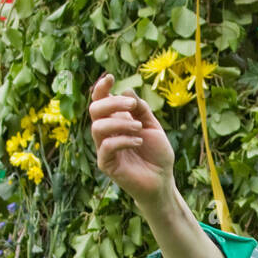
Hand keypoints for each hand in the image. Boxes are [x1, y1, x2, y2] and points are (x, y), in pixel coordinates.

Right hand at [89, 73, 177, 207]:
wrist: (163, 179)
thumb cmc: (157, 153)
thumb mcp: (153, 126)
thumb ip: (141, 109)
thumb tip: (126, 91)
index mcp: (115, 121)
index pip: (101, 101)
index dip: (102, 88)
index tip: (111, 78)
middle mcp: (107, 133)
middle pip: (94, 110)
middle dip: (113, 103)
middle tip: (133, 105)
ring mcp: (104, 148)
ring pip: (97, 127)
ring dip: (120, 123)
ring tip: (139, 128)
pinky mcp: (106, 164)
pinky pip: (106, 146)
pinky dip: (123, 140)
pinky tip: (138, 141)